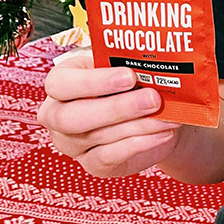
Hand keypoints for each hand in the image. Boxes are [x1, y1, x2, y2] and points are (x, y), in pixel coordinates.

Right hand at [36, 50, 181, 178]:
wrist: (154, 114)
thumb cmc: (133, 82)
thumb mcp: (127, 67)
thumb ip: (130, 64)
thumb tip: (154, 59)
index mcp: (61, 82)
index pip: (60, 83)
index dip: (92, 81)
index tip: (129, 76)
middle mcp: (57, 115)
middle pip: (70, 117)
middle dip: (115, 108)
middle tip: (152, 99)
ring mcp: (71, 143)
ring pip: (95, 137)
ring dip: (137, 126)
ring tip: (166, 116)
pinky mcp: (92, 164)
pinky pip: (109, 157)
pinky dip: (139, 144)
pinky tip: (162, 133)